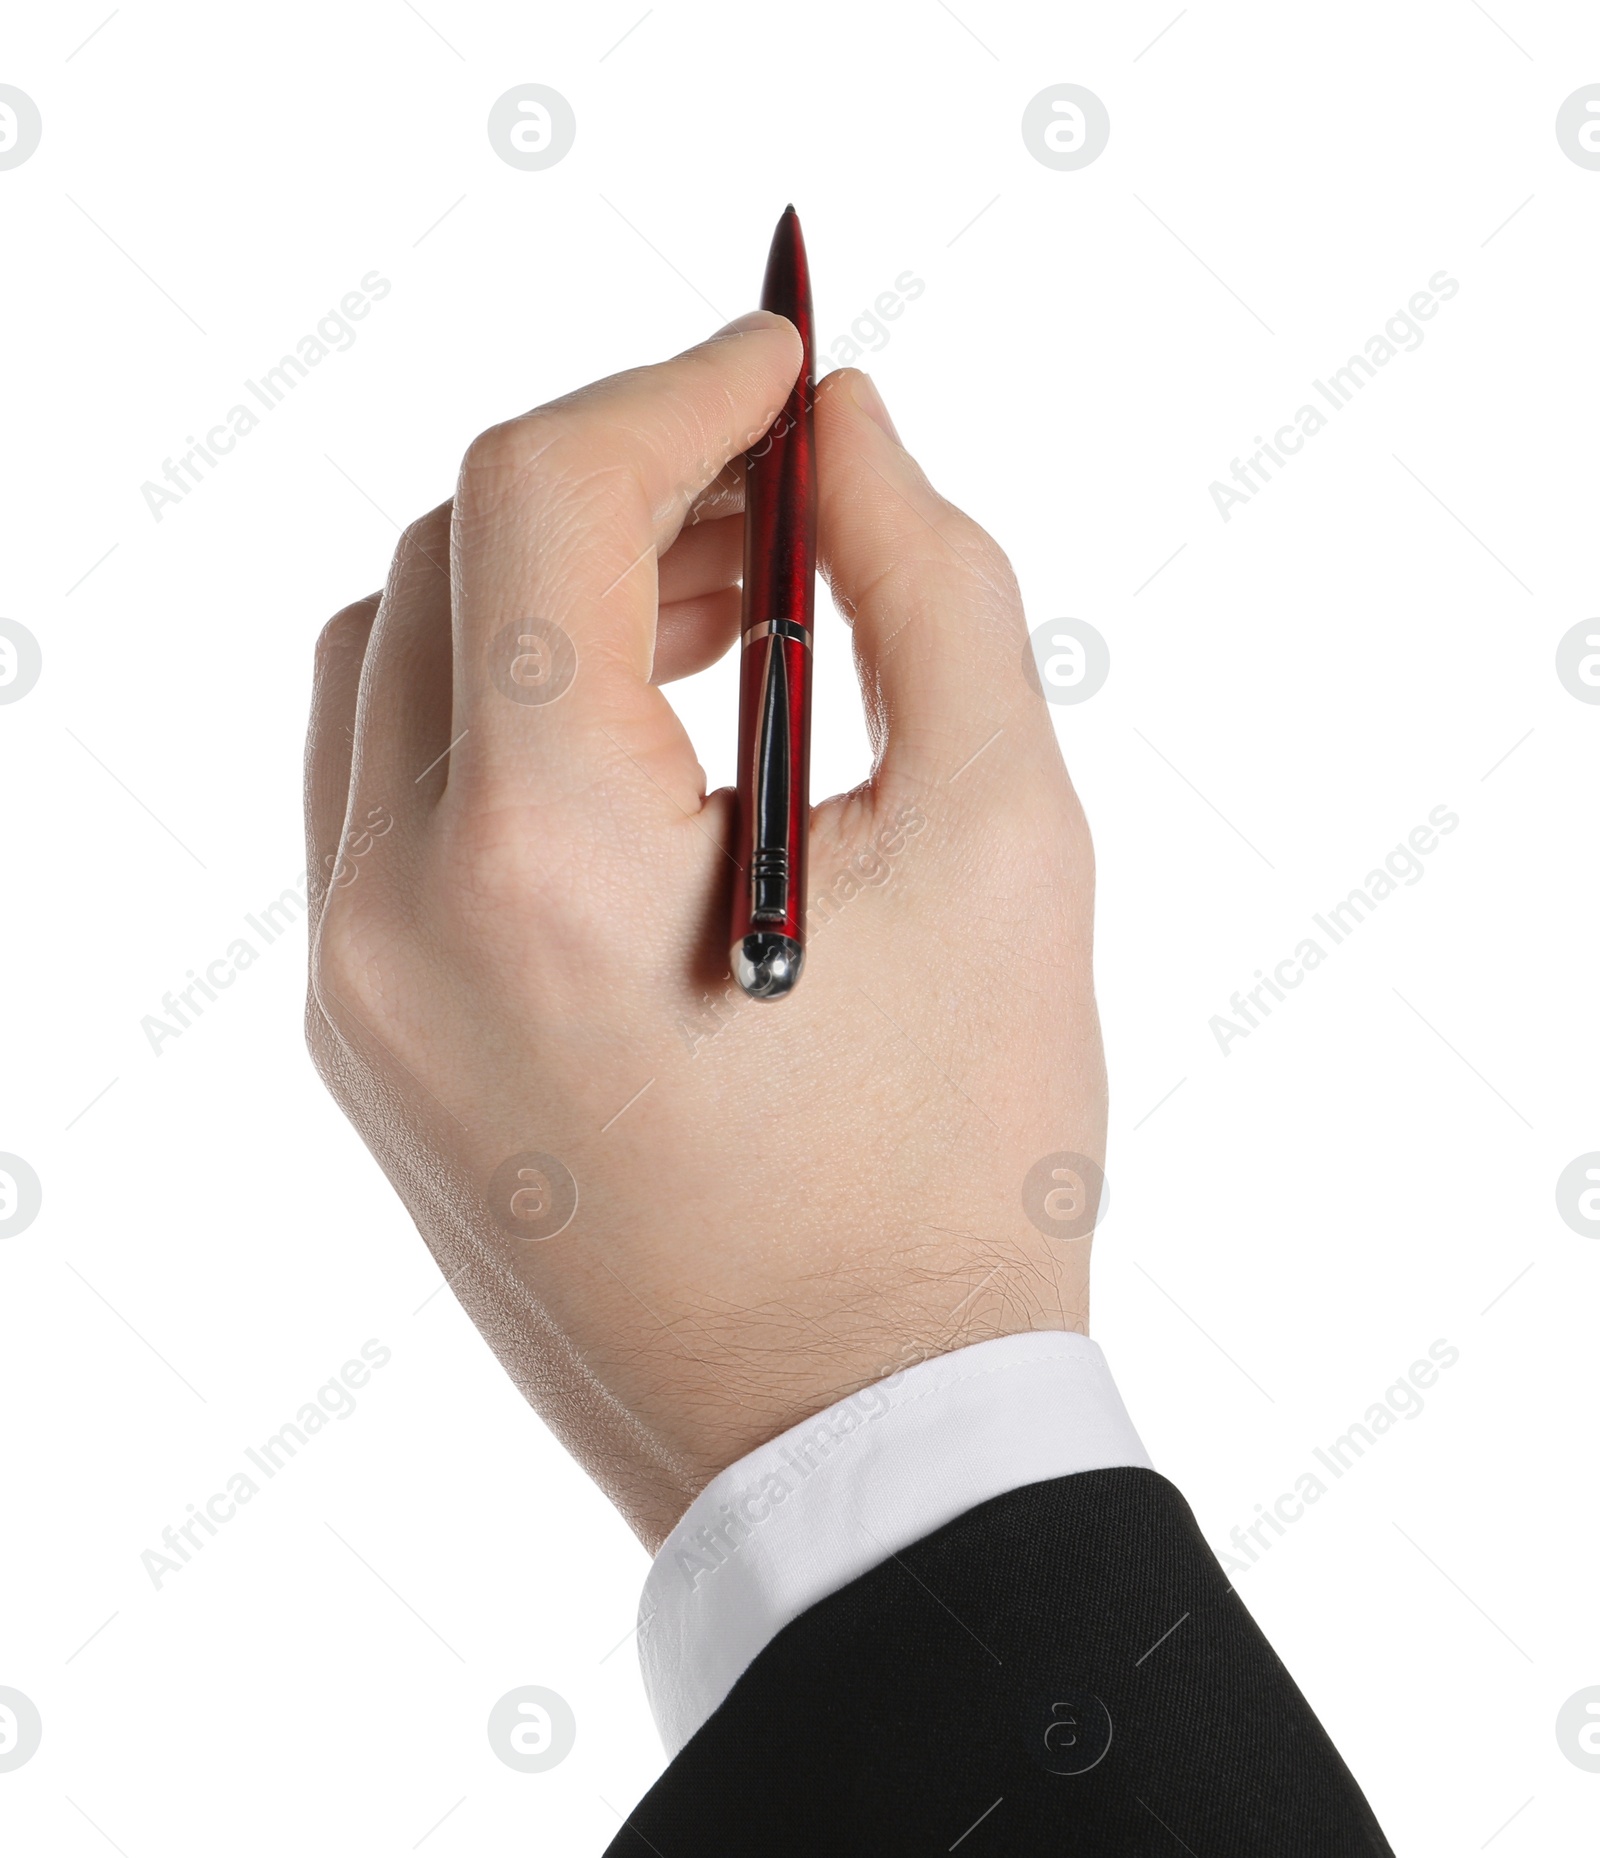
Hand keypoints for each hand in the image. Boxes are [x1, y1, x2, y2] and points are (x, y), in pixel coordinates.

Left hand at [303, 314, 1104, 1547]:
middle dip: (620, 484)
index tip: (786, 366)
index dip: (676, 387)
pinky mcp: (367, 1044)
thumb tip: (853, 436)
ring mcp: (356, 991)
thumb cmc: (952, 1178)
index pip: (541, 499)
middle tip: (782, 500)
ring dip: (547, 594)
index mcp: (543, 862)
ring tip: (725, 619)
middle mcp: (393, 916)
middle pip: (449, 562)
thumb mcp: (999, 847)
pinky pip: (385, 799)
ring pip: (393, 669)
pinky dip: (499, 717)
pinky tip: (641, 745)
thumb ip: (928, 589)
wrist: (850, 1441)